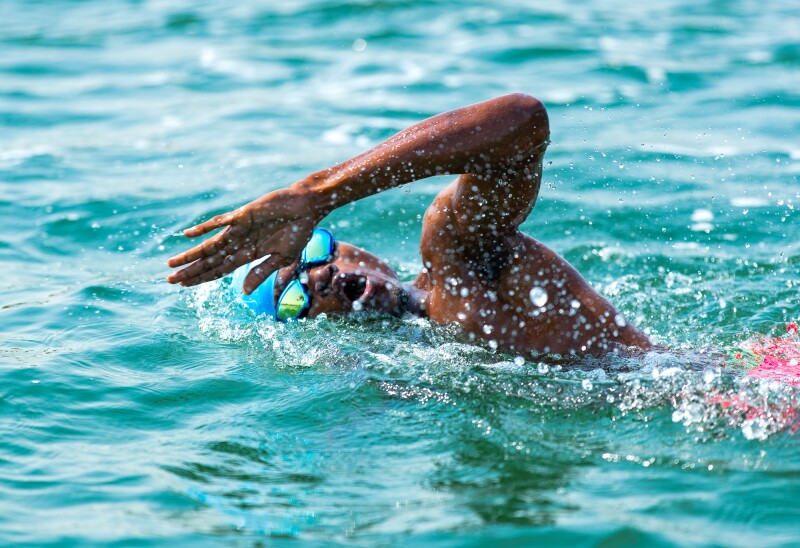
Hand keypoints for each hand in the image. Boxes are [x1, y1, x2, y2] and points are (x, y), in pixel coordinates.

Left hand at [166, 188, 320, 292]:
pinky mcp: (242, 215)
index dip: (202, 279)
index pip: (219, 270)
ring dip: (191, 255)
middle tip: (169, 280)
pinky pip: (220, 222)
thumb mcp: (282, 258)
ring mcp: (239, 229)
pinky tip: (188, 234)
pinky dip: (204, 228)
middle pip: (209, 261)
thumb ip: (262, 272)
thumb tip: (243, 292)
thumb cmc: (298, 232)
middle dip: (190, 271)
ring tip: (172, 264)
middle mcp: (239, 243)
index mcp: (248, 254)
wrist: (306, 207)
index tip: (184, 286)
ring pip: (209, 245)